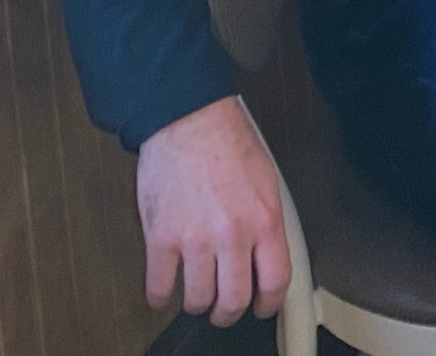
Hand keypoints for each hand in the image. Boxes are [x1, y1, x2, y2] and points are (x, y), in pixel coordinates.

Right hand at [135, 96, 290, 325]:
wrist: (190, 122)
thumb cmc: (229, 144)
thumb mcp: (267, 182)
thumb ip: (267, 223)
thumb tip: (265, 257)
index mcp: (265, 220)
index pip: (275, 280)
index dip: (269, 304)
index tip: (262, 308)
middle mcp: (233, 235)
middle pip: (234, 300)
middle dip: (229, 313)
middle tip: (224, 310)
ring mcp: (195, 239)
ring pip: (197, 299)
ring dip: (197, 305)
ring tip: (196, 298)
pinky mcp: (161, 238)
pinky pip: (159, 287)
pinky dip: (161, 298)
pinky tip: (165, 293)